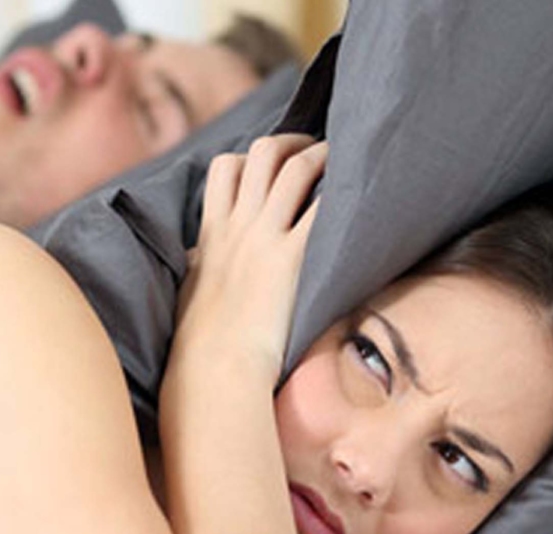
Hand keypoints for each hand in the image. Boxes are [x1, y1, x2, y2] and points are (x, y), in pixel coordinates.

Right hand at [177, 134, 325, 374]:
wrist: (214, 371)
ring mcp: (265, 239)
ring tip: (346, 161)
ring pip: (294, 167)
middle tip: (316, 152)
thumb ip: (200, 263)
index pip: (225, 168)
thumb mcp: (191, 291)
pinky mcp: (292, 260)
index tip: (272, 166)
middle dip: (292, 143)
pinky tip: (361, 197)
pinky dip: (343, 193)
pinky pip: (323, 208)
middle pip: (261, 152)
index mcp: (212, 233)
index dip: (251, 157)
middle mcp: (238, 227)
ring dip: (323, 156)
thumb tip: (198, 256)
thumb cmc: (201, 343)